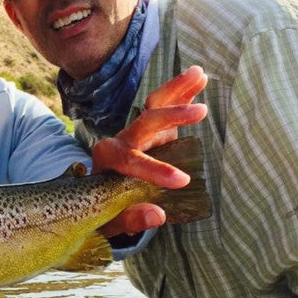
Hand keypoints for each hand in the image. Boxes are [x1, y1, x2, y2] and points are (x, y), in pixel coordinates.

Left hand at [94, 66, 207, 236]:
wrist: (96, 198)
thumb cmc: (102, 213)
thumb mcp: (110, 223)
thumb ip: (130, 220)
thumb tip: (157, 214)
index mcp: (108, 161)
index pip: (131, 161)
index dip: (155, 170)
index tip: (182, 181)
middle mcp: (121, 141)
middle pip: (144, 122)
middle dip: (171, 117)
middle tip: (201, 113)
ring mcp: (137, 133)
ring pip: (154, 107)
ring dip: (176, 90)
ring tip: (200, 74)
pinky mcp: (152, 132)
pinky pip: (166, 109)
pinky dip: (181, 94)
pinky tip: (199, 78)